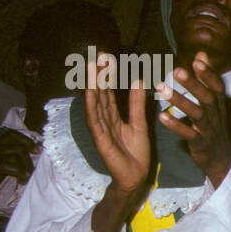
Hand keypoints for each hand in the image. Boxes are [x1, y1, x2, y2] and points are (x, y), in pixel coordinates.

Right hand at [0, 130, 38, 199]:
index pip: (12, 134)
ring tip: (25, 178)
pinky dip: (18, 173)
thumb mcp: (12, 166)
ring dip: (25, 169)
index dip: (26, 140)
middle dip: (29, 161)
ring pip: (15, 156)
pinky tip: (21, 181)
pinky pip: (7, 165)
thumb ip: (20, 157)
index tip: (37, 150)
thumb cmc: (1, 181)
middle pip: (18, 148)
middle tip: (30, 172)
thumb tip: (38, 149)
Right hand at [86, 65, 150, 198]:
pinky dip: (92, 106)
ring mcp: (100, 129)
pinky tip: (91, 92)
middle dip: (98, 74)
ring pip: (95, 103)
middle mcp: (103, 120)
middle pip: (99, 94)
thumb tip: (138, 80)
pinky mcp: (100, 140)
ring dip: (93, 85)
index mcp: (112, 117)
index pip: (107, 92)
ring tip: (92, 66)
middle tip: (98, 54)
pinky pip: (95, 120)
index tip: (106, 57)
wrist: (136, 177)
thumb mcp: (139, 123)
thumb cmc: (136, 153)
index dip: (107, 75)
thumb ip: (136, 103)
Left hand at [158, 51, 230, 187]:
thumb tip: (202, 53)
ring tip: (162, 90)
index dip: (208, 73)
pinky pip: (189, 134)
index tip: (197, 60)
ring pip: (197, 114)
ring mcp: (208, 130)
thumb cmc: (213, 126)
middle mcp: (215, 115)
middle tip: (176, 70)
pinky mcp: (200, 144)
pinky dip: (176, 125)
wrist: (221, 159)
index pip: (216, 86)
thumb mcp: (213, 102)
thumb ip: (206, 78)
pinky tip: (161, 117)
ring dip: (180, 101)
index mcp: (218, 105)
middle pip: (207, 97)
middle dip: (193, 84)